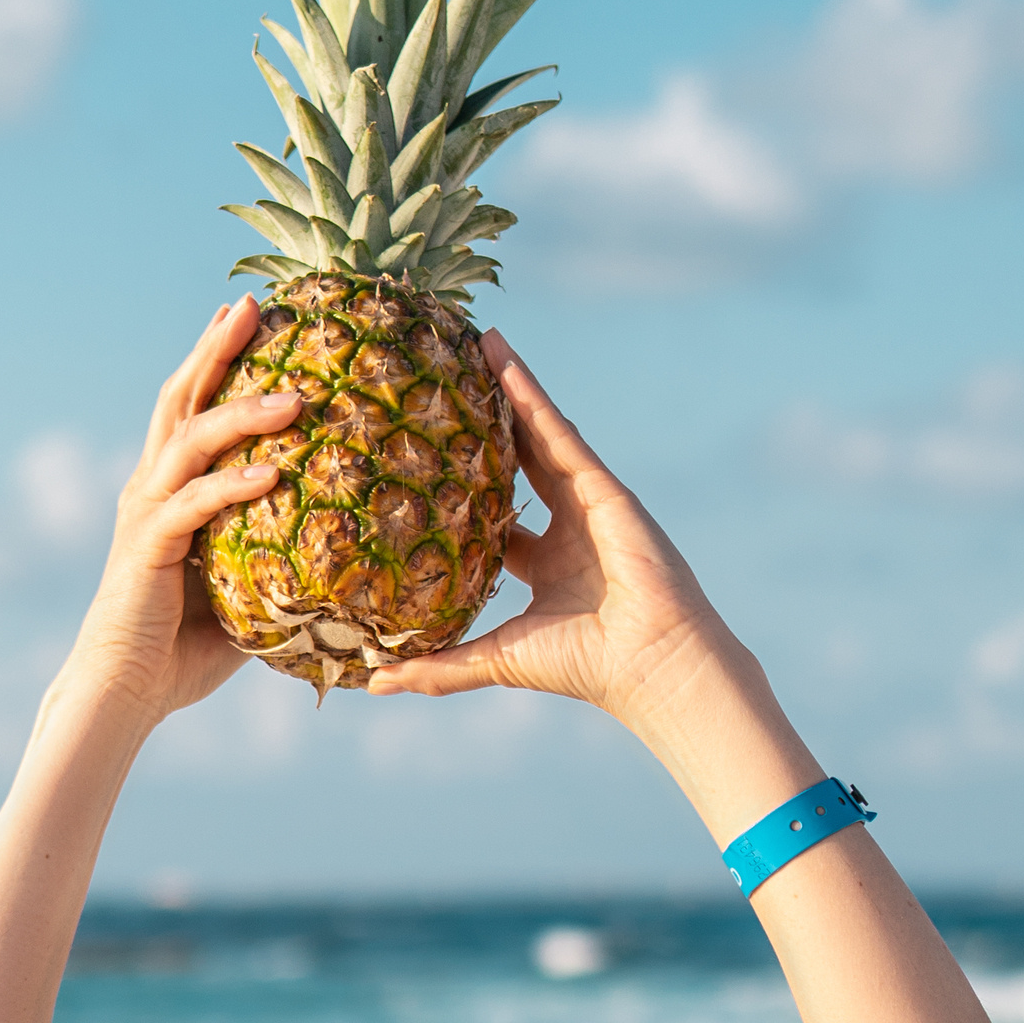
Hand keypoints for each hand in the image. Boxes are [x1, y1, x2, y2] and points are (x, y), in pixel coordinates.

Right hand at [70, 301, 298, 719]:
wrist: (124, 691)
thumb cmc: (182, 652)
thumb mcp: (242, 595)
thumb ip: (275, 563)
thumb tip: (340, 559)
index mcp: (169, 490)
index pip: (192, 408)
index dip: (215, 358)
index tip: (247, 313)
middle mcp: (150, 487)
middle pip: (182, 397)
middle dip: (216, 348)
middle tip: (252, 303)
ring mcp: (146, 512)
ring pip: (191, 440)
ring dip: (242, 411)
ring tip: (295, 395)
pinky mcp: (147, 546)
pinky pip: (196, 504)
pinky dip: (234, 483)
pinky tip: (275, 470)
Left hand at [369, 340, 759, 732]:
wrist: (650, 664)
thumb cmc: (584, 668)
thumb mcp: (495, 660)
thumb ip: (437, 667)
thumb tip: (373, 681)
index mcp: (544, 565)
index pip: (495, 516)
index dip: (460, 488)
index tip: (418, 462)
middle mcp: (565, 526)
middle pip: (515, 460)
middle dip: (482, 423)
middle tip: (441, 380)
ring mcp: (586, 499)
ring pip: (536, 431)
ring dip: (503, 386)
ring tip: (469, 341)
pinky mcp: (601, 483)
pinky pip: (556, 427)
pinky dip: (528, 391)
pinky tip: (498, 357)